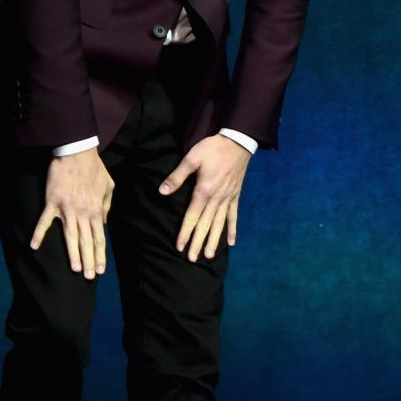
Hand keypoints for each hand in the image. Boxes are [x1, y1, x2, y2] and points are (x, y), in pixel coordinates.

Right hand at [30, 148, 114, 278]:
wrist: (77, 151)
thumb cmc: (94, 167)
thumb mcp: (108, 185)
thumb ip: (107, 204)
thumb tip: (104, 222)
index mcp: (96, 209)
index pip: (99, 236)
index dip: (100, 254)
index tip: (100, 269)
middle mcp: (83, 212)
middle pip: (87, 240)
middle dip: (89, 260)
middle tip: (89, 277)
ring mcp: (67, 208)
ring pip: (70, 235)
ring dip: (72, 253)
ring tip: (74, 269)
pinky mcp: (52, 201)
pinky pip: (45, 220)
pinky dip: (39, 233)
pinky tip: (33, 247)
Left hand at [158, 134, 251, 261]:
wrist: (238, 141)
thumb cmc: (213, 148)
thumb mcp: (192, 158)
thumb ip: (177, 176)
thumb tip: (162, 192)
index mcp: (204, 191)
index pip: (192, 216)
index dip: (185, 232)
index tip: (180, 247)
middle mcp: (217, 198)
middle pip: (205, 224)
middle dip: (198, 242)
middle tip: (192, 259)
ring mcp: (228, 198)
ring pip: (219, 223)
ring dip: (213, 240)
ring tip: (208, 255)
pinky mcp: (236, 195)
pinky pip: (234, 215)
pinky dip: (232, 229)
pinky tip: (231, 242)